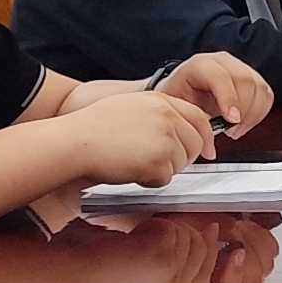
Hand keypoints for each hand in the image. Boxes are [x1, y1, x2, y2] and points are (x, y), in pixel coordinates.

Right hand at [70, 87, 224, 186]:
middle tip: (159, 163)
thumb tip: (180, 132)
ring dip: (162, 170)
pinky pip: (165, 178)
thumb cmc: (92, 128)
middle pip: (196, 144)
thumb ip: (159, 115)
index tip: (207, 149)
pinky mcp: (158, 159)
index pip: (199, 117)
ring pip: (181, 163)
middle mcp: (167, 116)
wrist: (74, 141)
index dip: (205, 137)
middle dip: (183, 158)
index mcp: (161, 101)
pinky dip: (149, 180)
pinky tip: (130, 170)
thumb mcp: (131, 107)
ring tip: (134, 161)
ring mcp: (164, 137)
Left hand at [158, 52, 272, 134]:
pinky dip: (259, 112)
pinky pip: (266, 94)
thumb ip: (193, 121)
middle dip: (244, 111)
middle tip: (233, 130)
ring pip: (259, 88)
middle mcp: (222, 62)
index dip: (229, 98)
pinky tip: (245, 122)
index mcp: (200, 65)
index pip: (220, 76)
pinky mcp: (252, 78)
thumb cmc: (179, 100)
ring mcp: (239, 67)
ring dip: (253, 114)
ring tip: (237, 129)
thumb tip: (207, 143)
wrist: (183, 94)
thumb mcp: (178, 109)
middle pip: (245, 81)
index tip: (232, 120)